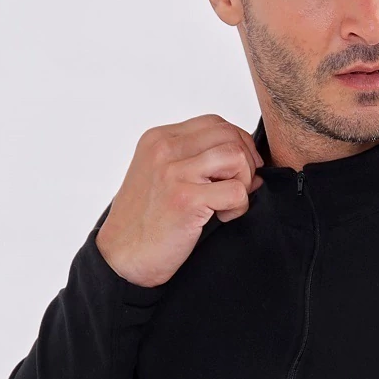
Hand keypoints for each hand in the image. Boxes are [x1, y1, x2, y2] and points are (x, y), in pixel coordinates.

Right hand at [96, 113, 263, 287]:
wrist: (123, 256)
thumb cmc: (148, 222)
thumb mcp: (166, 179)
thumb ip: (201, 163)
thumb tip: (255, 164)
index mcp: (159, 139)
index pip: (215, 123)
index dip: (238, 144)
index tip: (238, 172)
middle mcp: (164, 149)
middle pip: (230, 135)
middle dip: (246, 163)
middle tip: (236, 190)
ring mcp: (174, 172)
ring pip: (236, 156)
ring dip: (243, 182)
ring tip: (226, 204)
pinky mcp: (186, 198)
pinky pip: (236, 191)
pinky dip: (238, 206)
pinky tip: (221, 218)